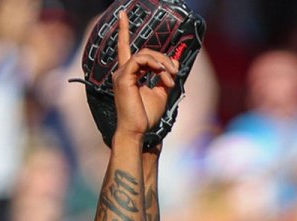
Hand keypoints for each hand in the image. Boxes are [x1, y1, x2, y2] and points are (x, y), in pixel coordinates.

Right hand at [112, 10, 176, 143]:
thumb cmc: (147, 116)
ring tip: (170, 77)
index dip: (123, 30)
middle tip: (175, 72)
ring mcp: (121, 74)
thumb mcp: (161, 92)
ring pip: (144, 54)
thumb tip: (172, 65)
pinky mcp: (123, 78)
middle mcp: (122, 72)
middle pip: (145, 51)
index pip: (125, 47)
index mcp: (129, 74)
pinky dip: (155, 65)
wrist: (139, 131)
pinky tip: (162, 74)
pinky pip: (140, 60)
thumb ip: (164, 76)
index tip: (122, 13)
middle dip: (163, 59)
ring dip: (162, 63)